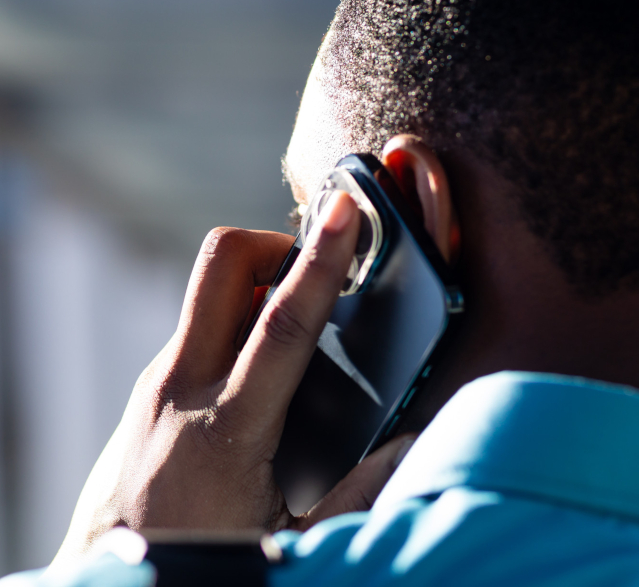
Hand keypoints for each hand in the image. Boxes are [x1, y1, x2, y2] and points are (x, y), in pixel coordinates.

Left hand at [52, 192, 414, 567]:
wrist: (105, 581)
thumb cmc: (198, 557)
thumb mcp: (292, 539)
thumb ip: (359, 489)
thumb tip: (409, 444)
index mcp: (228, 429)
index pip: (282, 323)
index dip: (320, 262)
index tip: (343, 213)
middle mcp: (183, 387)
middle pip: (221, 266)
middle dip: (273, 243)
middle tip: (311, 270)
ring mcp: (161, 380)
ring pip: (211, 292)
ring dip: (257, 285)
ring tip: (295, 328)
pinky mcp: (152, 383)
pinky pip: (201, 324)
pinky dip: (238, 320)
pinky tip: (261, 367)